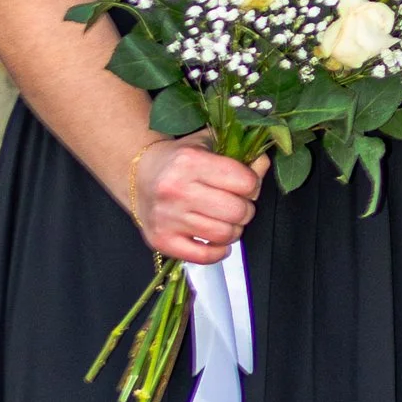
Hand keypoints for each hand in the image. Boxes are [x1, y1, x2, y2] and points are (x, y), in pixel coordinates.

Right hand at [130, 136, 263, 268]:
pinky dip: (218, 251)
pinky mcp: (161, 240)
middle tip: (236, 205)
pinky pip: (204, 256)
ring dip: (233, 230)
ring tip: (225, 220)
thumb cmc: (178, 160)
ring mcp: (168, 218)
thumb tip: (262, 165)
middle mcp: (177, 190)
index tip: (246, 185)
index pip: (245, 181)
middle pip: (237, 211)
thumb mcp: (208, 145)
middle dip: (245, 209)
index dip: (253, 184)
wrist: (139, 176)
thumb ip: (239, 154)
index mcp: (190, 161)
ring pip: (224, 234)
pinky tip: (216, 240)